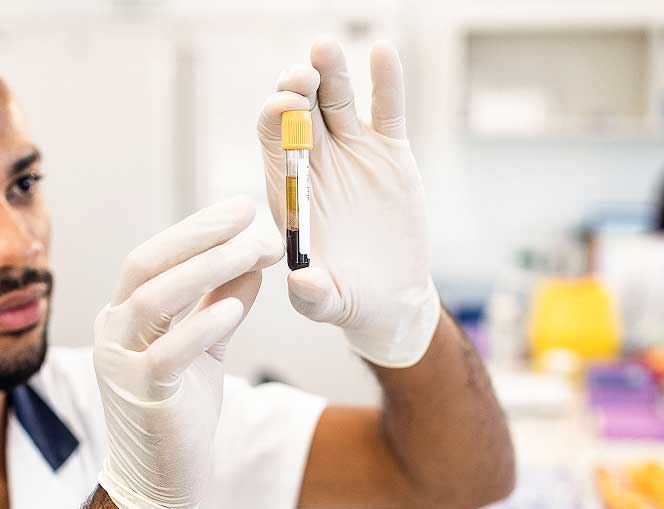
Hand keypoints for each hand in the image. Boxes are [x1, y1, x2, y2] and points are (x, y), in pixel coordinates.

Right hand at [94, 198, 280, 508]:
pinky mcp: (143, 395)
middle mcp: (113, 333)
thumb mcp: (205, 349)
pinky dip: (202, 325)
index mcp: (122, 317)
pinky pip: (169, 351)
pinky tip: (234, 307)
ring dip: (207, 269)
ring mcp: (122, 363)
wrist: (161, 481)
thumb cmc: (180, 413)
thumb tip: (252, 263)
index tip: (241, 209)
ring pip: (155, 300)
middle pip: (148, 265)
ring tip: (254, 251)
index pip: (153, 257)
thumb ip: (220, 305)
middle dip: (200, 235)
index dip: (196, 229)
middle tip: (249, 215)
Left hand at [256, 40, 439, 368]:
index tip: (286, 108)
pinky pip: (387, 109)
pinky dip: (386, 81)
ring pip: (337, 100)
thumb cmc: (349, 301)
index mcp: (290, 189)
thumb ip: (313, 297)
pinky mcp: (390, 152)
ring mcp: (353, 152)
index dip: (275, 117)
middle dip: (297, 85)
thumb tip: (301, 283)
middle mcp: (316, 162)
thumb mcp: (329, 305)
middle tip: (305, 74)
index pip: (272, 138)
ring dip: (332, 71)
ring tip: (327, 46)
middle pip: (300, 109)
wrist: (390, 300)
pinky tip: (385, 52)